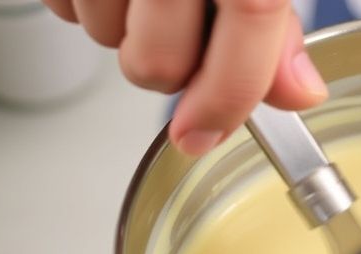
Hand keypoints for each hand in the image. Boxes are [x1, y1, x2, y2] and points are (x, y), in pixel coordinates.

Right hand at [43, 0, 327, 154]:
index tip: (205, 134)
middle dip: (172, 72)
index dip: (230, 91)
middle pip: (159, 60)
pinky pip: (61, 6)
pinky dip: (85, 7)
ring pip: (104, 37)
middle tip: (185, 36)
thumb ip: (277, 27)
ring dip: (126, 32)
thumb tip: (299, 92)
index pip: (250, 16)